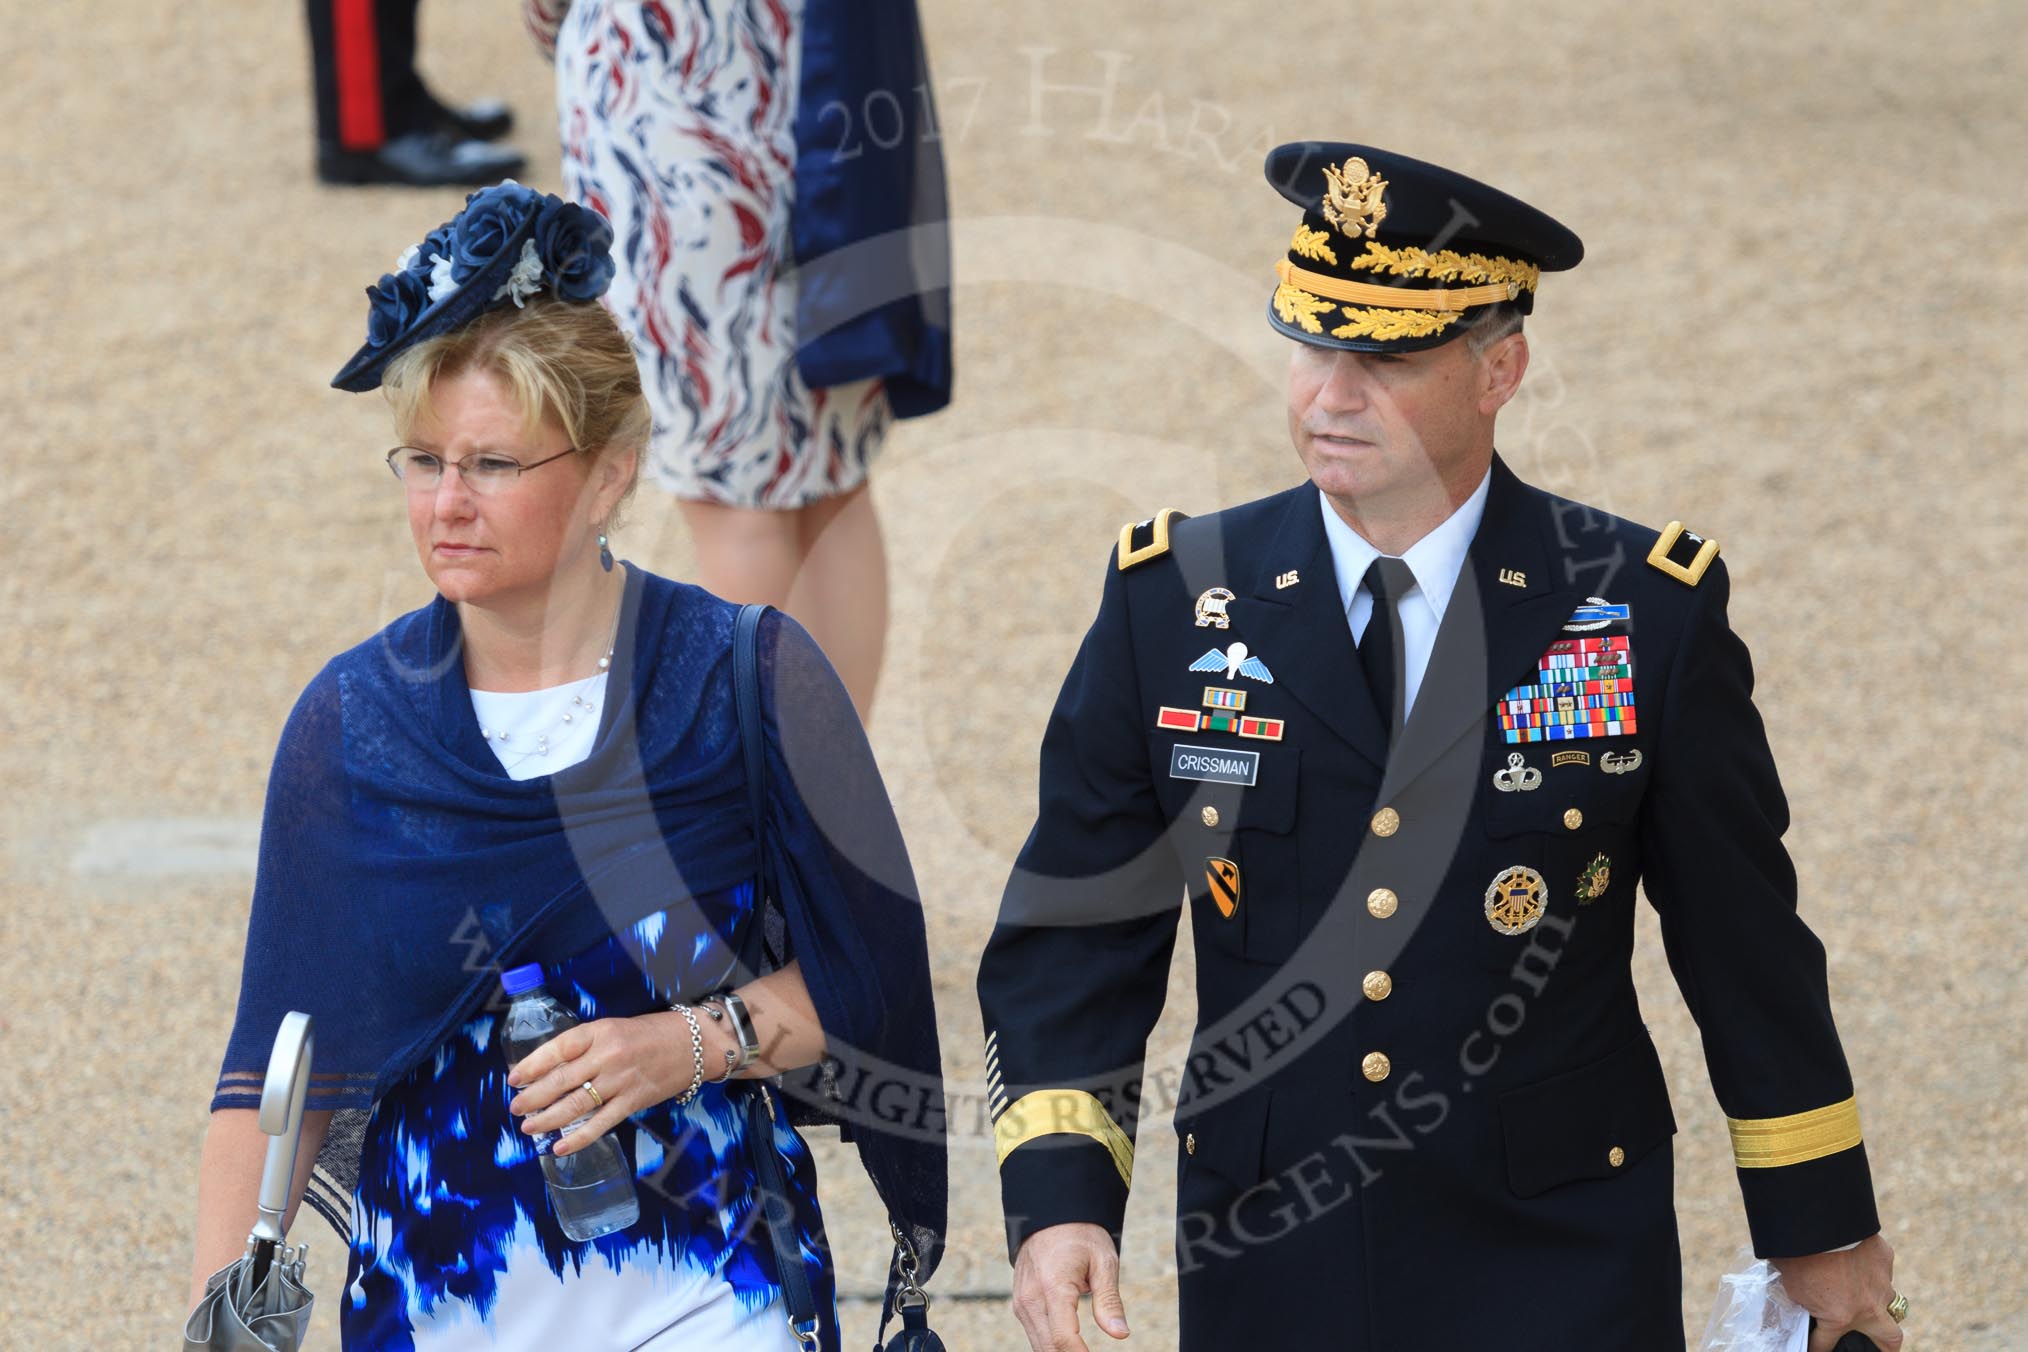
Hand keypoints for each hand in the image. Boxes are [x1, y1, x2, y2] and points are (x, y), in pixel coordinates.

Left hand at [505, 1011, 716, 1155]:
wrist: (693, 1044)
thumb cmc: (649, 1034)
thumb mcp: (613, 1029)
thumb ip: (585, 1047)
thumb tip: (549, 1070)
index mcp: (600, 1032)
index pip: (558, 1049)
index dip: (532, 1065)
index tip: (514, 1078)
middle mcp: (608, 1055)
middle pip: (561, 1080)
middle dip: (533, 1097)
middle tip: (516, 1108)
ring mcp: (621, 1080)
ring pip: (576, 1104)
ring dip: (548, 1118)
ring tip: (529, 1127)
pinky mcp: (633, 1101)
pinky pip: (601, 1123)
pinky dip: (578, 1138)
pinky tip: (559, 1147)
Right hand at [1012, 1222, 1128, 1351]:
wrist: (1050, 1215)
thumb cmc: (1081, 1235)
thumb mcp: (1104, 1262)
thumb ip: (1109, 1300)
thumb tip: (1120, 1333)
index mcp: (1053, 1286)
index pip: (1063, 1339)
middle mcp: (1031, 1297)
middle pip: (1048, 1349)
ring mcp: (1021, 1302)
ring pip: (1039, 1346)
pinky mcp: (1020, 1304)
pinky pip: (1035, 1335)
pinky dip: (1051, 1345)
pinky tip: (1071, 1348)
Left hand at [1771, 1233, 1902, 1351]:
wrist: (1816, 1219)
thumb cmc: (1795, 1255)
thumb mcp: (1790, 1287)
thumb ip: (1801, 1303)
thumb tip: (1792, 1311)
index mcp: (1839, 1318)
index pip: (1826, 1345)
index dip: (1817, 1348)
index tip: (1813, 1348)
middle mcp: (1867, 1307)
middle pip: (1889, 1340)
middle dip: (1884, 1347)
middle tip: (1877, 1346)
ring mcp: (1881, 1283)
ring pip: (1890, 1301)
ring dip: (1877, 1300)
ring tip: (1862, 1294)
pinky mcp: (1885, 1258)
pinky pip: (1882, 1270)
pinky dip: (1872, 1270)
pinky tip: (1859, 1261)